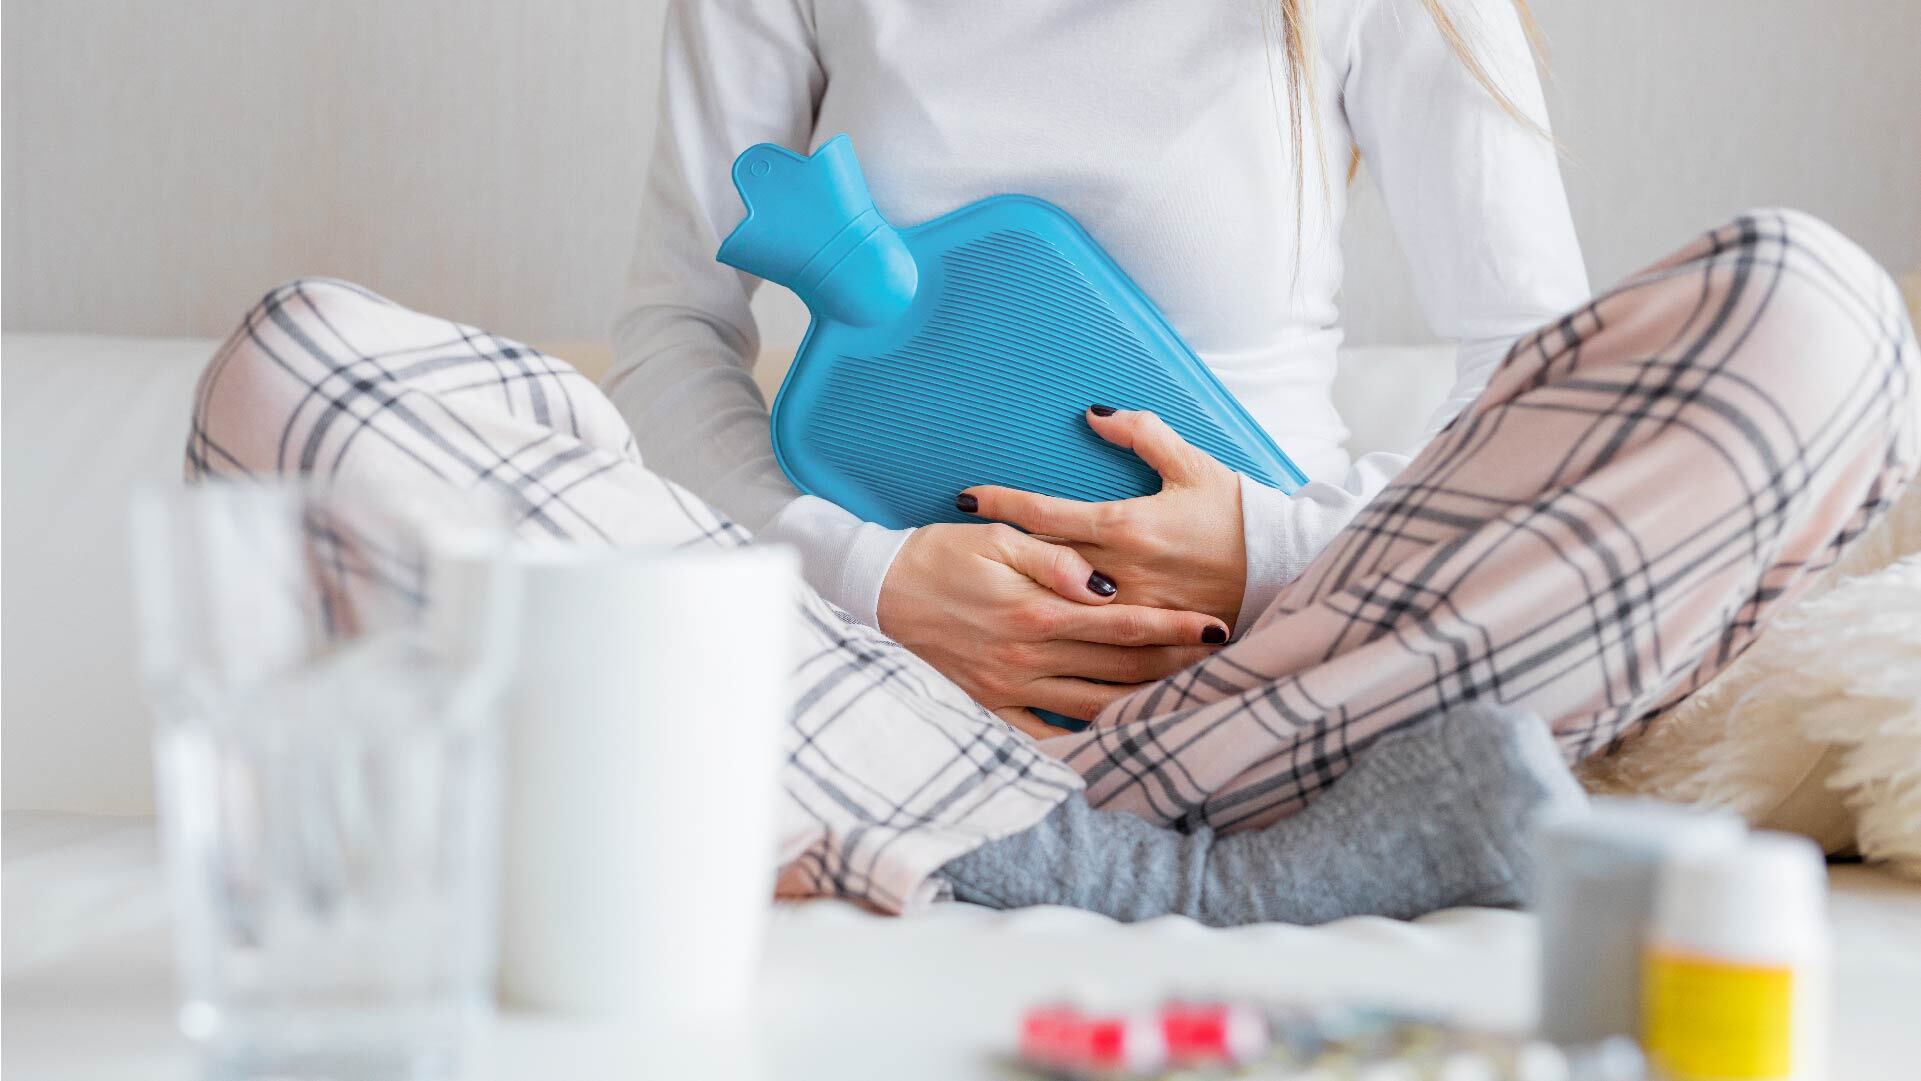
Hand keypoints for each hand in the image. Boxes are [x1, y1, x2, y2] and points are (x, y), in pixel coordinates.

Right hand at [877, 522, 1228, 735]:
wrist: (876, 594)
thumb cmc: (940, 555)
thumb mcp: (997, 540)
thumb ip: (1055, 560)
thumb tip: (1103, 585)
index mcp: (1039, 612)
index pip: (1124, 624)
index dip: (1174, 628)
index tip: (1215, 627)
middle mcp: (1030, 657)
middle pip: (1120, 669)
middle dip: (1174, 668)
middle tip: (1220, 666)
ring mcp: (1011, 689)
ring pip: (1093, 706)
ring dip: (1142, 705)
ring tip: (1186, 701)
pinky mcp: (991, 705)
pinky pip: (1045, 734)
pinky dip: (1083, 739)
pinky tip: (1116, 738)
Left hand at [961, 406, 1247, 629]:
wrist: (1285, 568)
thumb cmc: (1236, 513)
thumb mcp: (1192, 464)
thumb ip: (1142, 434)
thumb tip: (1094, 412)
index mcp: (1127, 525)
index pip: (1045, 514)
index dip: (1001, 503)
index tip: (965, 497)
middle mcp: (1121, 572)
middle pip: (1040, 565)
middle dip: (995, 556)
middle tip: (952, 548)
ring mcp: (1132, 611)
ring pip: (1060, 608)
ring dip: (1019, 599)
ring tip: (976, 594)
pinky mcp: (1147, 641)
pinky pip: (1093, 646)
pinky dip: (1060, 642)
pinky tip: (1026, 645)